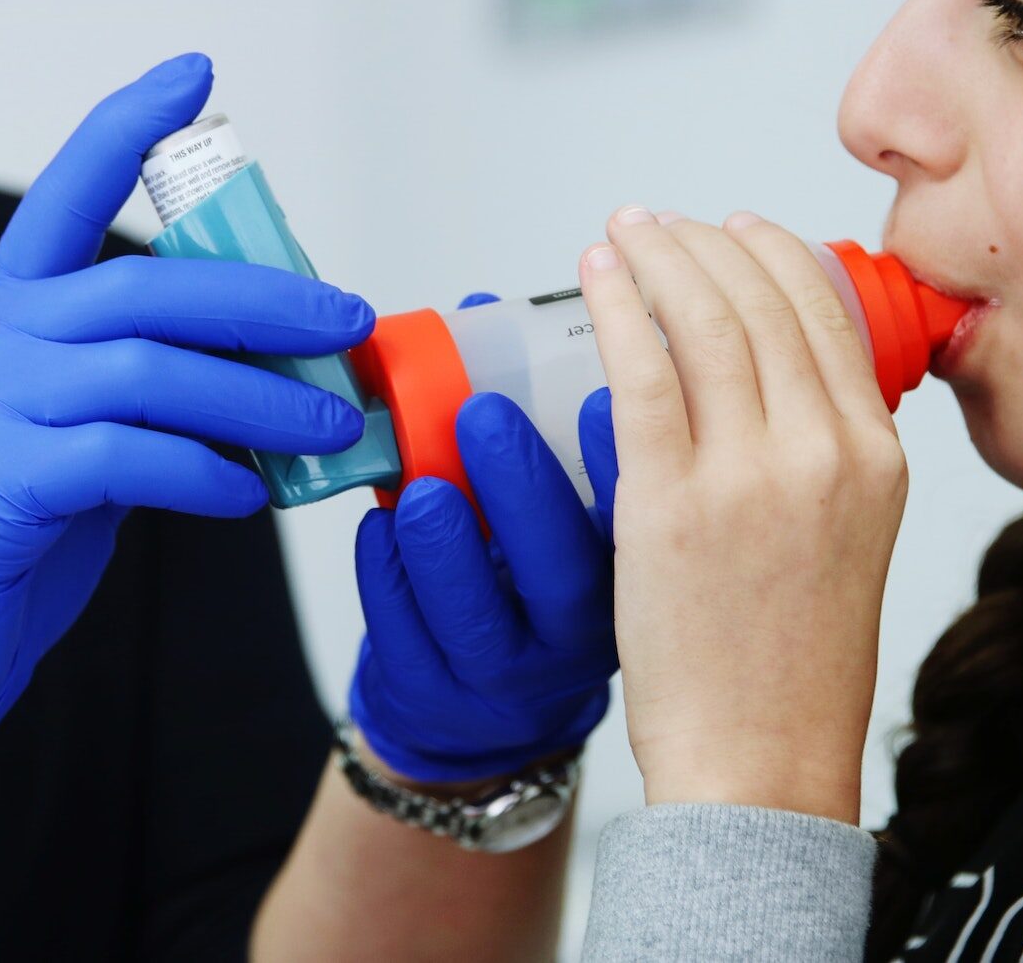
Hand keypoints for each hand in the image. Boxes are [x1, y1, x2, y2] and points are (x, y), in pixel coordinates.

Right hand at [0, 54, 374, 829]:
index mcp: (3, 317)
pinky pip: (122, 458)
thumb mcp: (65, 441)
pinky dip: (202, 471)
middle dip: (260, 298)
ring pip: (145, 370)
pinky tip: (248, 493)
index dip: (128, 128)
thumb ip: (136, 394)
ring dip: (256, 396)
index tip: (195, 74)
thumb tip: (262, 378)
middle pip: (142, 285)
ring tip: (327, 424)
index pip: (64, 193)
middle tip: (344, 320)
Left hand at [348, 391, 614, 785]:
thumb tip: (480, 312)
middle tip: (481, 414)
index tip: (597, 398)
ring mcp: (506, 679)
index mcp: (622, 582)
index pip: (643, 529)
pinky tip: (379, 528)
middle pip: (562, 576)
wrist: (483, 710)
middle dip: (520, 490)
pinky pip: (405, 639)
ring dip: (444, 544)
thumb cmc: (517, 584)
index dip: (620, 465)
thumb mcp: (549, 515)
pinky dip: (387, 578)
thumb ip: (528, 417)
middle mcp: (577, 639)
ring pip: (477, 620)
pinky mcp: (435, 698)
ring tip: (422, 489)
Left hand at [580, 207, 909, 823]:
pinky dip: (615, 307)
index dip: (771, 252)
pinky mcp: (670, 499)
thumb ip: (823, 453)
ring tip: (620, 233)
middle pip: (759, 300)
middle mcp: (824, 450)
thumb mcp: (849, 537)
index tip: (729, 225)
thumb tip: (768, 374)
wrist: (759, 755)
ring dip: (654, 257)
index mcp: (876, 456)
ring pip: (700, 319)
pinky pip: (640, 369)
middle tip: (655, 222)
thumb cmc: (790, 659)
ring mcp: (749, 472)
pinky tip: (594, 278)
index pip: (826, 313)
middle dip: (701, 241)